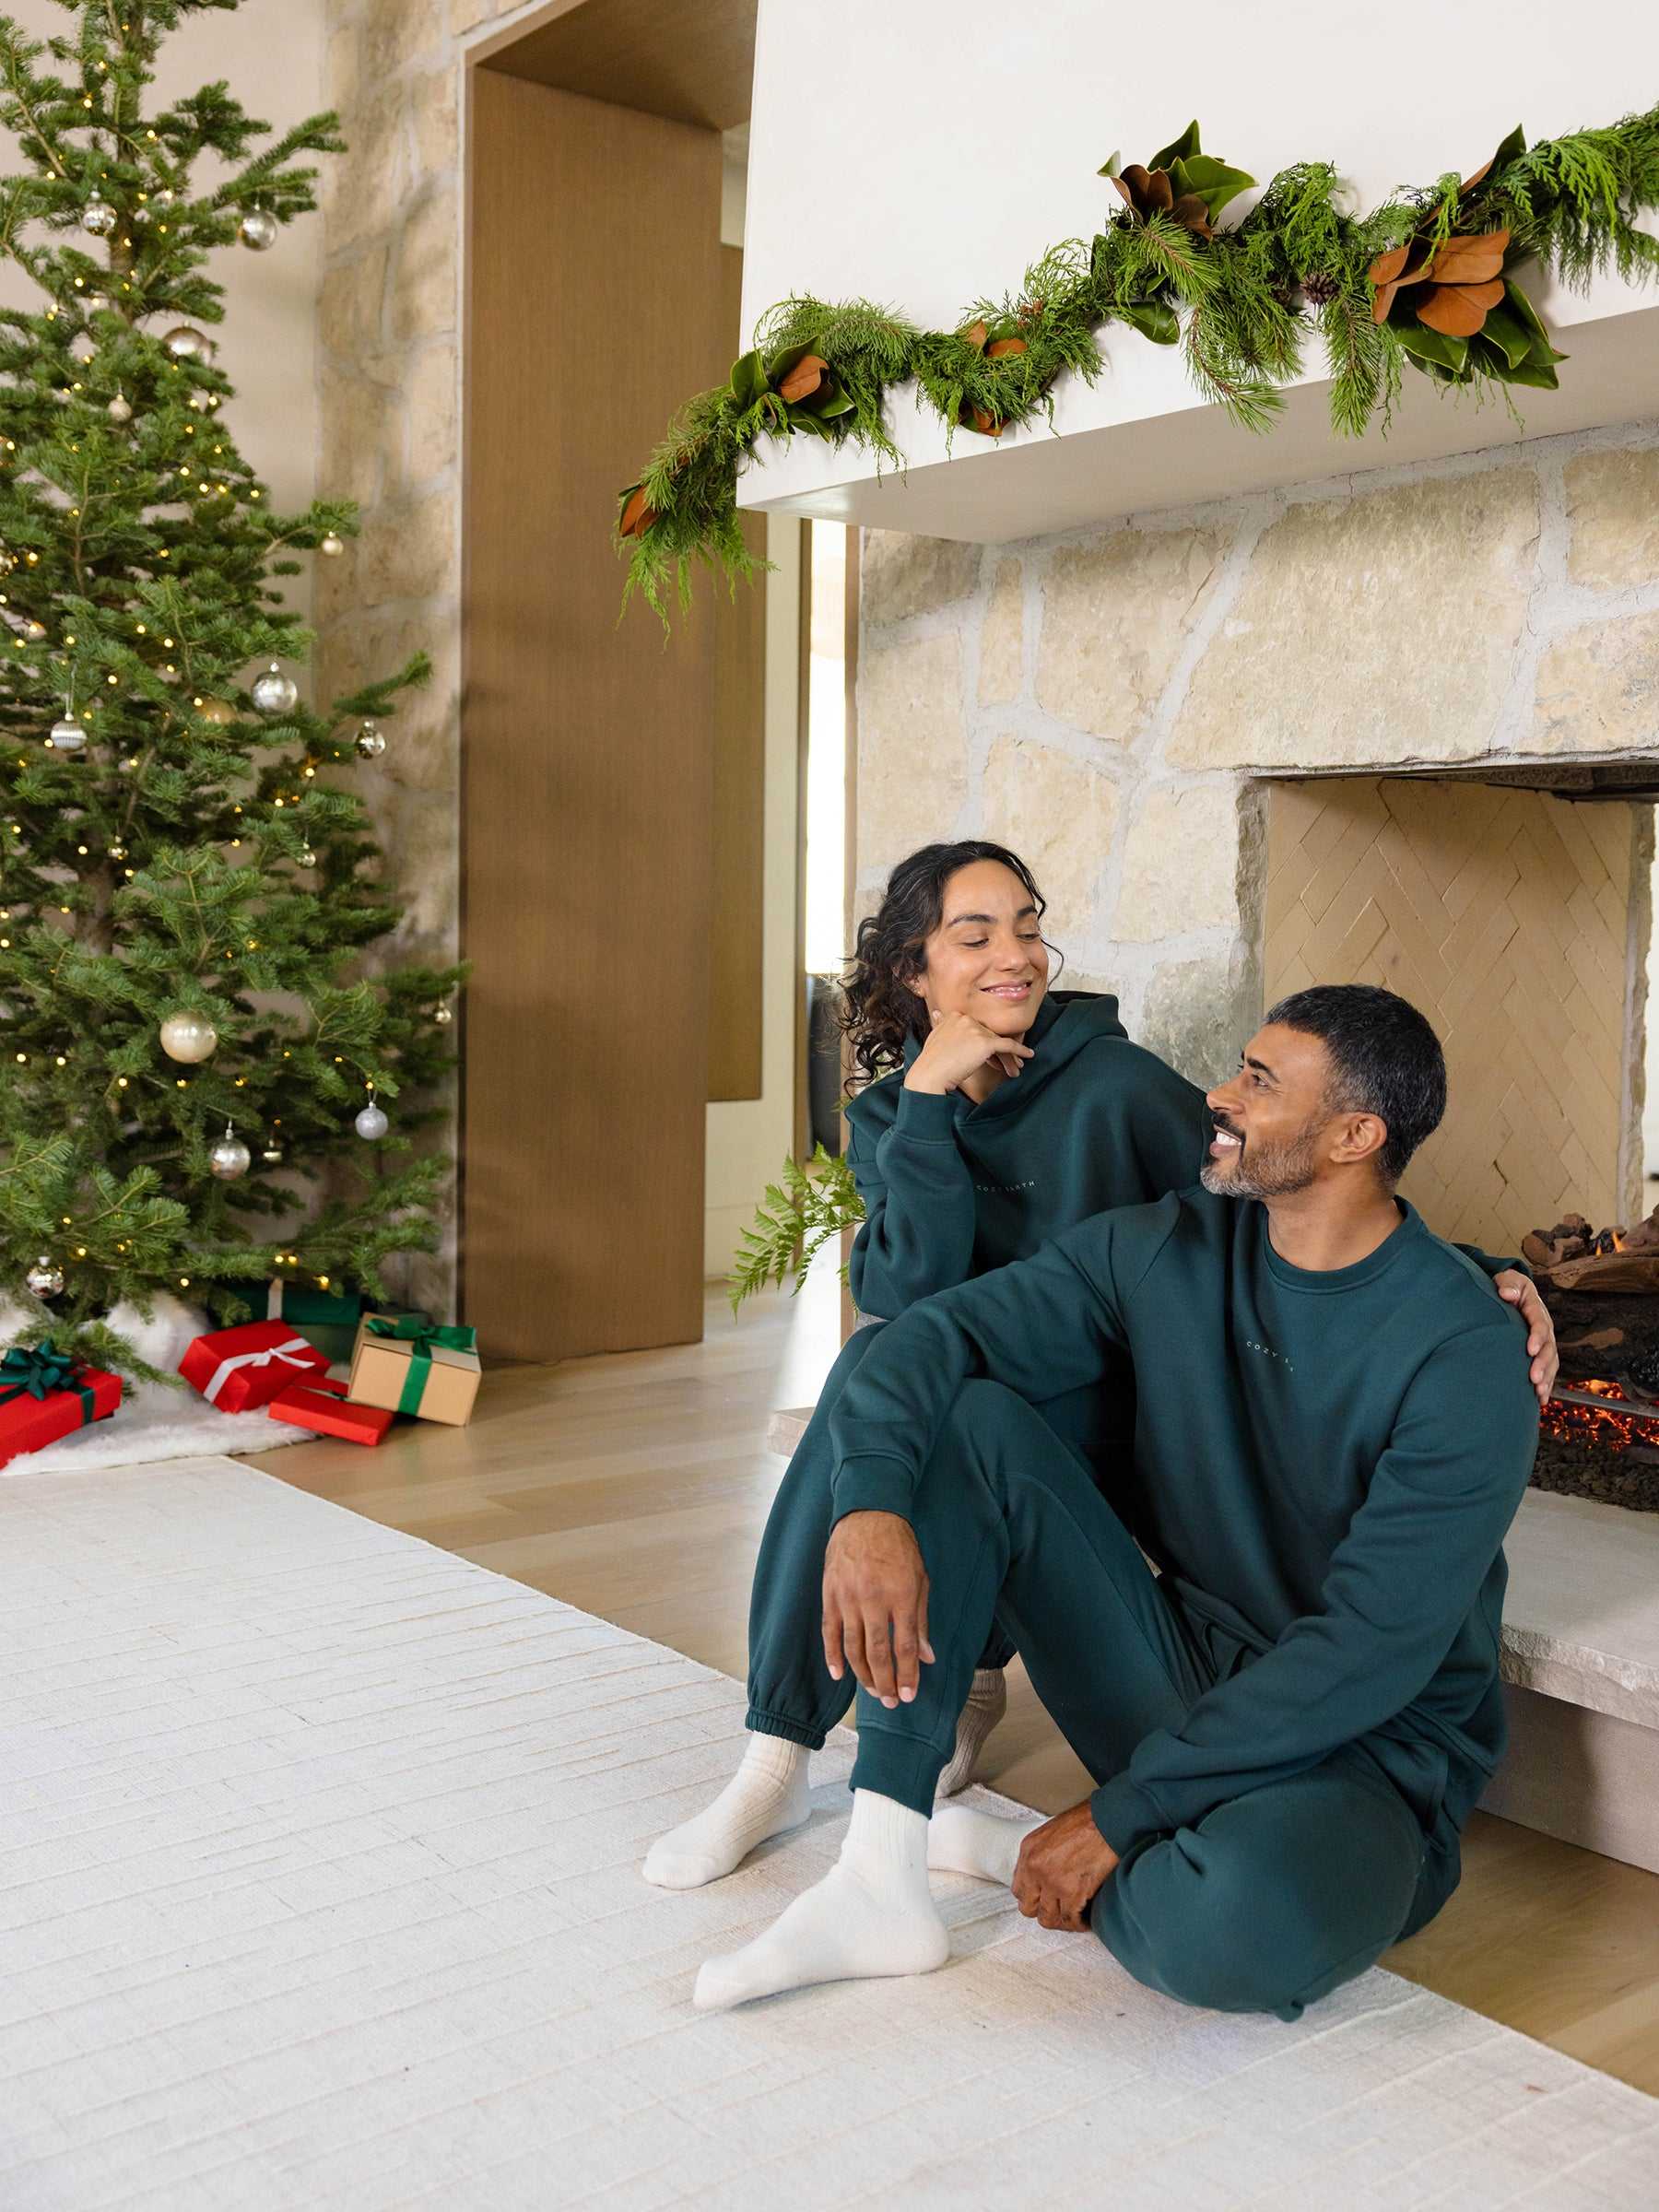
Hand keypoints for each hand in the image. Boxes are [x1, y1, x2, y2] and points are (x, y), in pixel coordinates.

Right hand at [822, 1511, 933, 1708]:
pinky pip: (829, 1631)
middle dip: (885, 1682)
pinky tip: (838, 1674)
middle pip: (877, 1653)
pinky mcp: (830, 1594)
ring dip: (862, 1675)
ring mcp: (848, 1598)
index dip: (907, 1675)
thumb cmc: (900, 1547)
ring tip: (872, 1692)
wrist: (868, 1515)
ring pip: (853, 1647)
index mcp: (901, 1596)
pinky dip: (832, 1655)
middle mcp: (874, 1600)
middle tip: (890, 1702)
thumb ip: (921, 1620)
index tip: (908, 1696)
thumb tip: (927, 1657)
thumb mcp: (921, 1579)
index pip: (904, 1647)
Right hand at [905, 1007, 1033, 1093]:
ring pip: (999, 1043)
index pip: (978, 1029)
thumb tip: (937, 1014)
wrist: (930, 1075)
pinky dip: (1020, 1051)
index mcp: (955, 1015)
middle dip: (998, 1052)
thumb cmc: (931, 1062)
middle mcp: (966, 1019)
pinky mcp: (985, 1042)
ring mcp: (976, 1029)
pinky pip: (1008, 1046)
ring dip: (1009, 1057)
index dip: (985, 1044)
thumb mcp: (934, 1037)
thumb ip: (940, 1024)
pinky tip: (1027, 1055)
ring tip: (1013, 1069)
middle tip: (1007, 1065)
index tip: (990, 1058)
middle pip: (990, 1035)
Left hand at [1012, 1801, 1119, 1931]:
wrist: (1108, 1820)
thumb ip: (1041, 1856)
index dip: (1033, 1898)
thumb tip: (1043, 1878)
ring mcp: (1052, 1882)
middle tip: (1060, 1910)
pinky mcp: (1073, 1892)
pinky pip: (1071, 1920)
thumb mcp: (1050, 1833)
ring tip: (1074, 1917)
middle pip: (1029, 1908)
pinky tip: (1086, 1919)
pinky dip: (1079, 1923)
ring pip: (1049, 1919)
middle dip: (1045, 1911)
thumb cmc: (1085, 1822)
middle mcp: (1035, 1868)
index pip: (1019, 1889)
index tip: (1045, 1899)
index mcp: (1028, 1851)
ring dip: (1062, 1920)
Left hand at [1494, 1270, 1556, 1405]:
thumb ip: (1507, 1284)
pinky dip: (1545, 1385)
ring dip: (1546, 1377)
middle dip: (1542, 1363)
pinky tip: (1540, 1400)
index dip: (1537, 1337)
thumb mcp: (1507, 1279)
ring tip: (1538, 1392)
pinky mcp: (1540, 1352)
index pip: (1539, 1323)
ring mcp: (1544, 1341)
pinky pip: (1547, 1370)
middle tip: (1533, 1378)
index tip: (1529, 1350)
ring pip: (1551, 1361)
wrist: (1511, 1292)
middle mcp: (1544, 1327)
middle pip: (1548, 1347)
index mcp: (1535, 1309)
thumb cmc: (1506, 1286)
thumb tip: (1508, 1293)